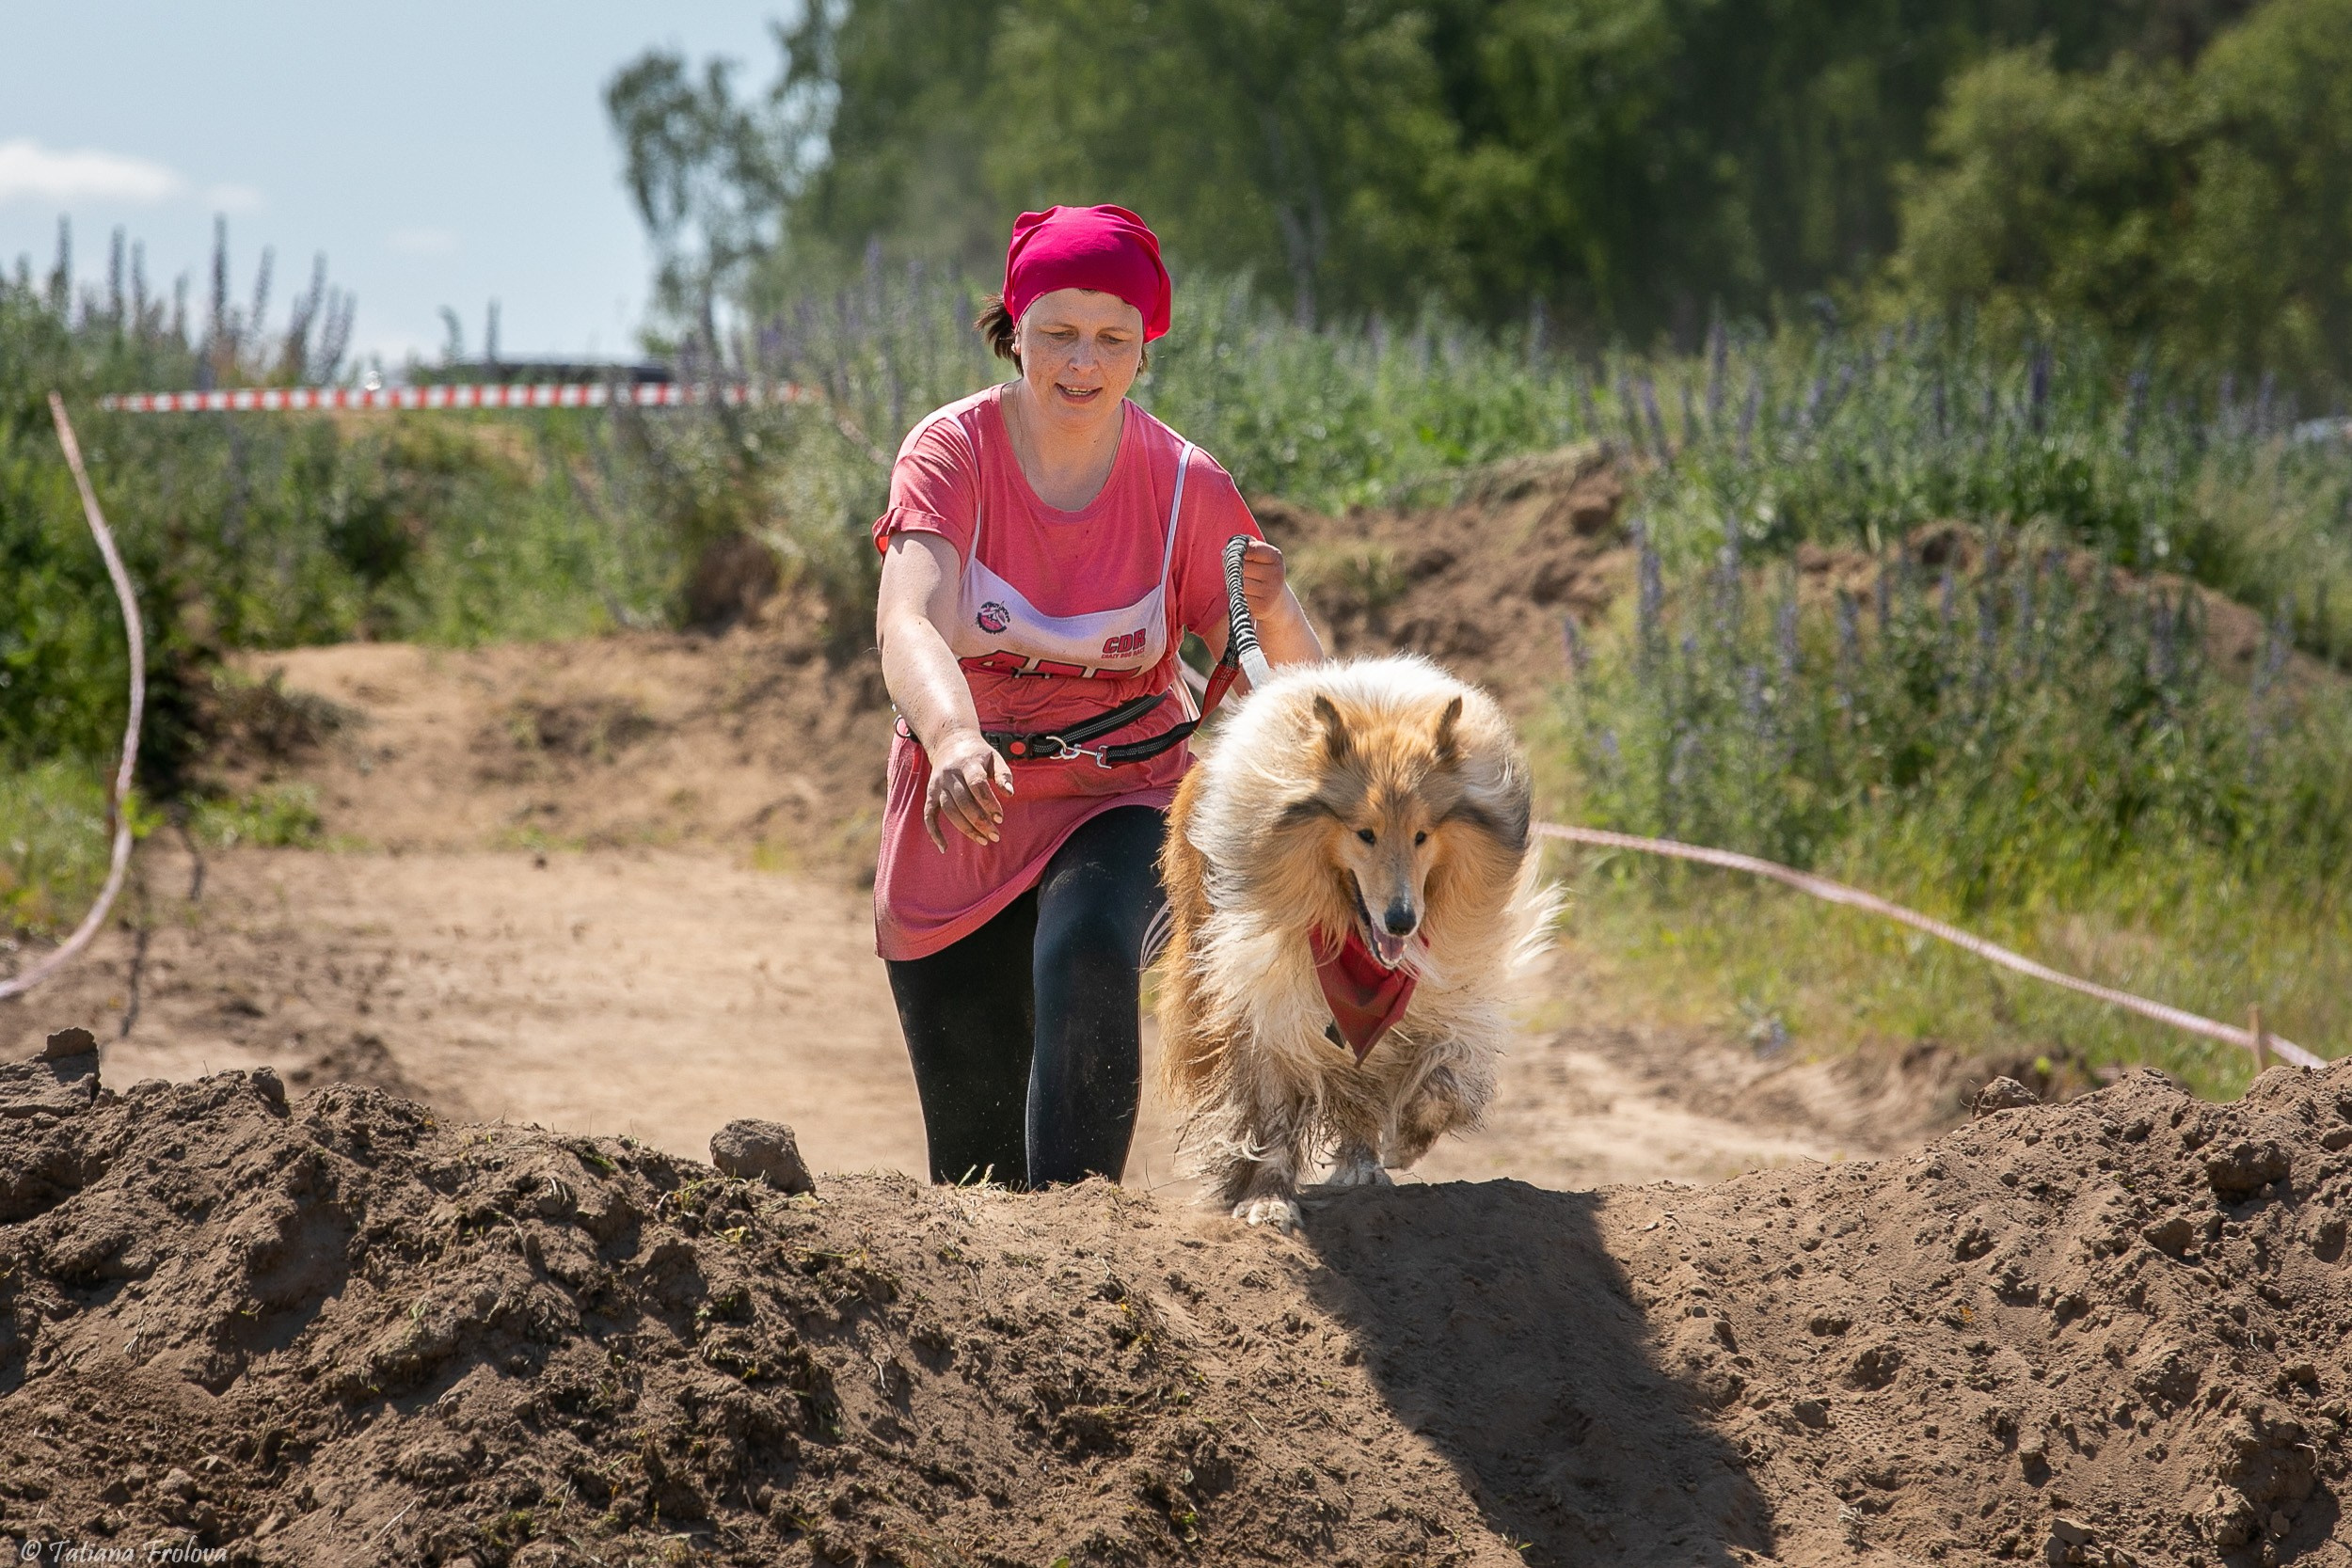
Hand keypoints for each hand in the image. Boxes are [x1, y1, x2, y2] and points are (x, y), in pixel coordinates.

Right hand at [924, 730, 1014, 850]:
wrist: (949, 741)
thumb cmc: (978, 753)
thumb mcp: (994, 756)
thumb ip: (1004, 774)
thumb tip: (1010, 793)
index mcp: (967, 763)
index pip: (977, 784)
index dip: (989, 802)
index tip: (1000, 818)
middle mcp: (950, 775)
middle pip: (963, 801)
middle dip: (980, 821)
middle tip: (995, 835)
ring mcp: (938, 785)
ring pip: (949, 810)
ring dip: (965, 828)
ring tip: (983, 840)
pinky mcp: (930, 794)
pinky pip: (929, 815)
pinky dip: (934, 832)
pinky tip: (944, 847)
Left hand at [1237, 538, 1287, 627]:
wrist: (1277, 601)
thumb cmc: (1262, 573)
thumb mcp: (1261, 557)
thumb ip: (1247, 546)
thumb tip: (1226, 551)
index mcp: (1276, 557)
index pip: (1251, 549)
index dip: (1237, 551)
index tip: (1232, 553)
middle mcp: (1276, 574)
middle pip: (1242, 567)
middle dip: (1233, 567)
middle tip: (1234, 569)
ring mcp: (1270, 591)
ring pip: (1239, 583)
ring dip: (1233, 582)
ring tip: (1239, 582)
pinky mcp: (1262, 606)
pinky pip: (1239, 597)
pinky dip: (1237, 595)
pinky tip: (1244, 594)